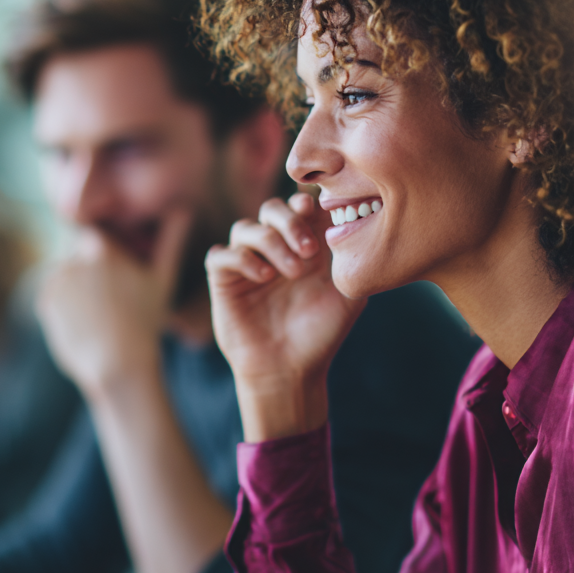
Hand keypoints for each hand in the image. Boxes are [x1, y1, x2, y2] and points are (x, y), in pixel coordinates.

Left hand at [37, 209, 191, 398]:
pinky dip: (66, 304)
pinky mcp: (44, 299)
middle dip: (91, 271)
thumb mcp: (162, 279)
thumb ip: (170, 240)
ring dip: (78, 287)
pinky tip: (85, 321)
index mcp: (101, 247)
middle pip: (79, 256)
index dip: (106, 256)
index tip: (116, 278)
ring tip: (99, 315)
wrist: (117, 363)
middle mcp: (73, 257)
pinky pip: (55, 294)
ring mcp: (56, 279)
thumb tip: (183, 209)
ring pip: (67, 275)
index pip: (96, 238)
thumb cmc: (145, 320)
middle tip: (109, 301)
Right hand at [205, 193, 364, 440]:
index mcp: (305, 245)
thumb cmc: (322, 334)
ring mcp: (248, 263)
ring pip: (246, 228)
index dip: (309, 201)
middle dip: (290, 221)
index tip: (321, 214)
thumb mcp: (348, 295)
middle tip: (309, 249)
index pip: (301, 206)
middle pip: (272, 208)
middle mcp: (275, 249)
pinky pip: (221, 255)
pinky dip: (241, 258)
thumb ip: (351, 259)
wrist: (291, 370)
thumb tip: (350, 220)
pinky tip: (264, 277)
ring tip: (292, 272)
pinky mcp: (224, 281)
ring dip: (270, 242)